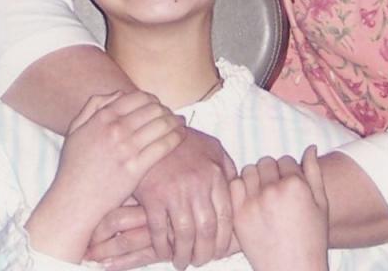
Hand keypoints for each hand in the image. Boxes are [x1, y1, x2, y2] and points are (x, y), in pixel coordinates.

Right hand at [25, 91, 184, 262]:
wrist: (74, 199)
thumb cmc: (74, 166)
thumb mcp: (75, 129)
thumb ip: (94, 106)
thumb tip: (119, 93)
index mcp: (102, 117)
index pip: (137, 97)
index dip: (152, 98)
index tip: (158, 104)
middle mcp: (115, 129)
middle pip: (152, 109)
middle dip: (166, 109)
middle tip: (172, 115)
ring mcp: (126, 149)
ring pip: (161, 125)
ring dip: (175, 121)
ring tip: (180, 123)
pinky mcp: (136, 168)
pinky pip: (163, 146)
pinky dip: (176, 137)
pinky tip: (181, 136)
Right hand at [127, 127, 236, 268]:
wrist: (149, 130)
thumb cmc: (183, 140)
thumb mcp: (212, 147)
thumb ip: (227, 168)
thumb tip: (238, 188)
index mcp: (215, 176)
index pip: (225, 218)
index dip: (223, 241)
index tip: (219, 252)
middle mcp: (197, 186)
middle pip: (207, 231)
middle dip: (205, 253)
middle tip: (201, 261)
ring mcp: (174, 192)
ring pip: (185, 234)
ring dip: (184, 254)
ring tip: (182, 262)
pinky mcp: (152, 196)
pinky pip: (159, 230)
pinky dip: (161, 246)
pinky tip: (163, 251)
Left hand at [229, 146, 328, 270]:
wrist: (293, 269)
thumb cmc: (311, 239)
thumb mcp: (321, 205)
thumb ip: (314, 173)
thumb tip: (311, 147)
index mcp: (295, 185)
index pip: (285, 160)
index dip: (289, 172)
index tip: (290, 186)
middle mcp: (272, 189)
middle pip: (266, 162)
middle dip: (272, 173)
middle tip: (276, 190)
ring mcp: (253, 200)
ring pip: (248, 170)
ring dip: (255, 178)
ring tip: (264, 195)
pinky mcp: (238, 212)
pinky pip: (234, 185)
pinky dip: (240, 188)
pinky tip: (250, 200)